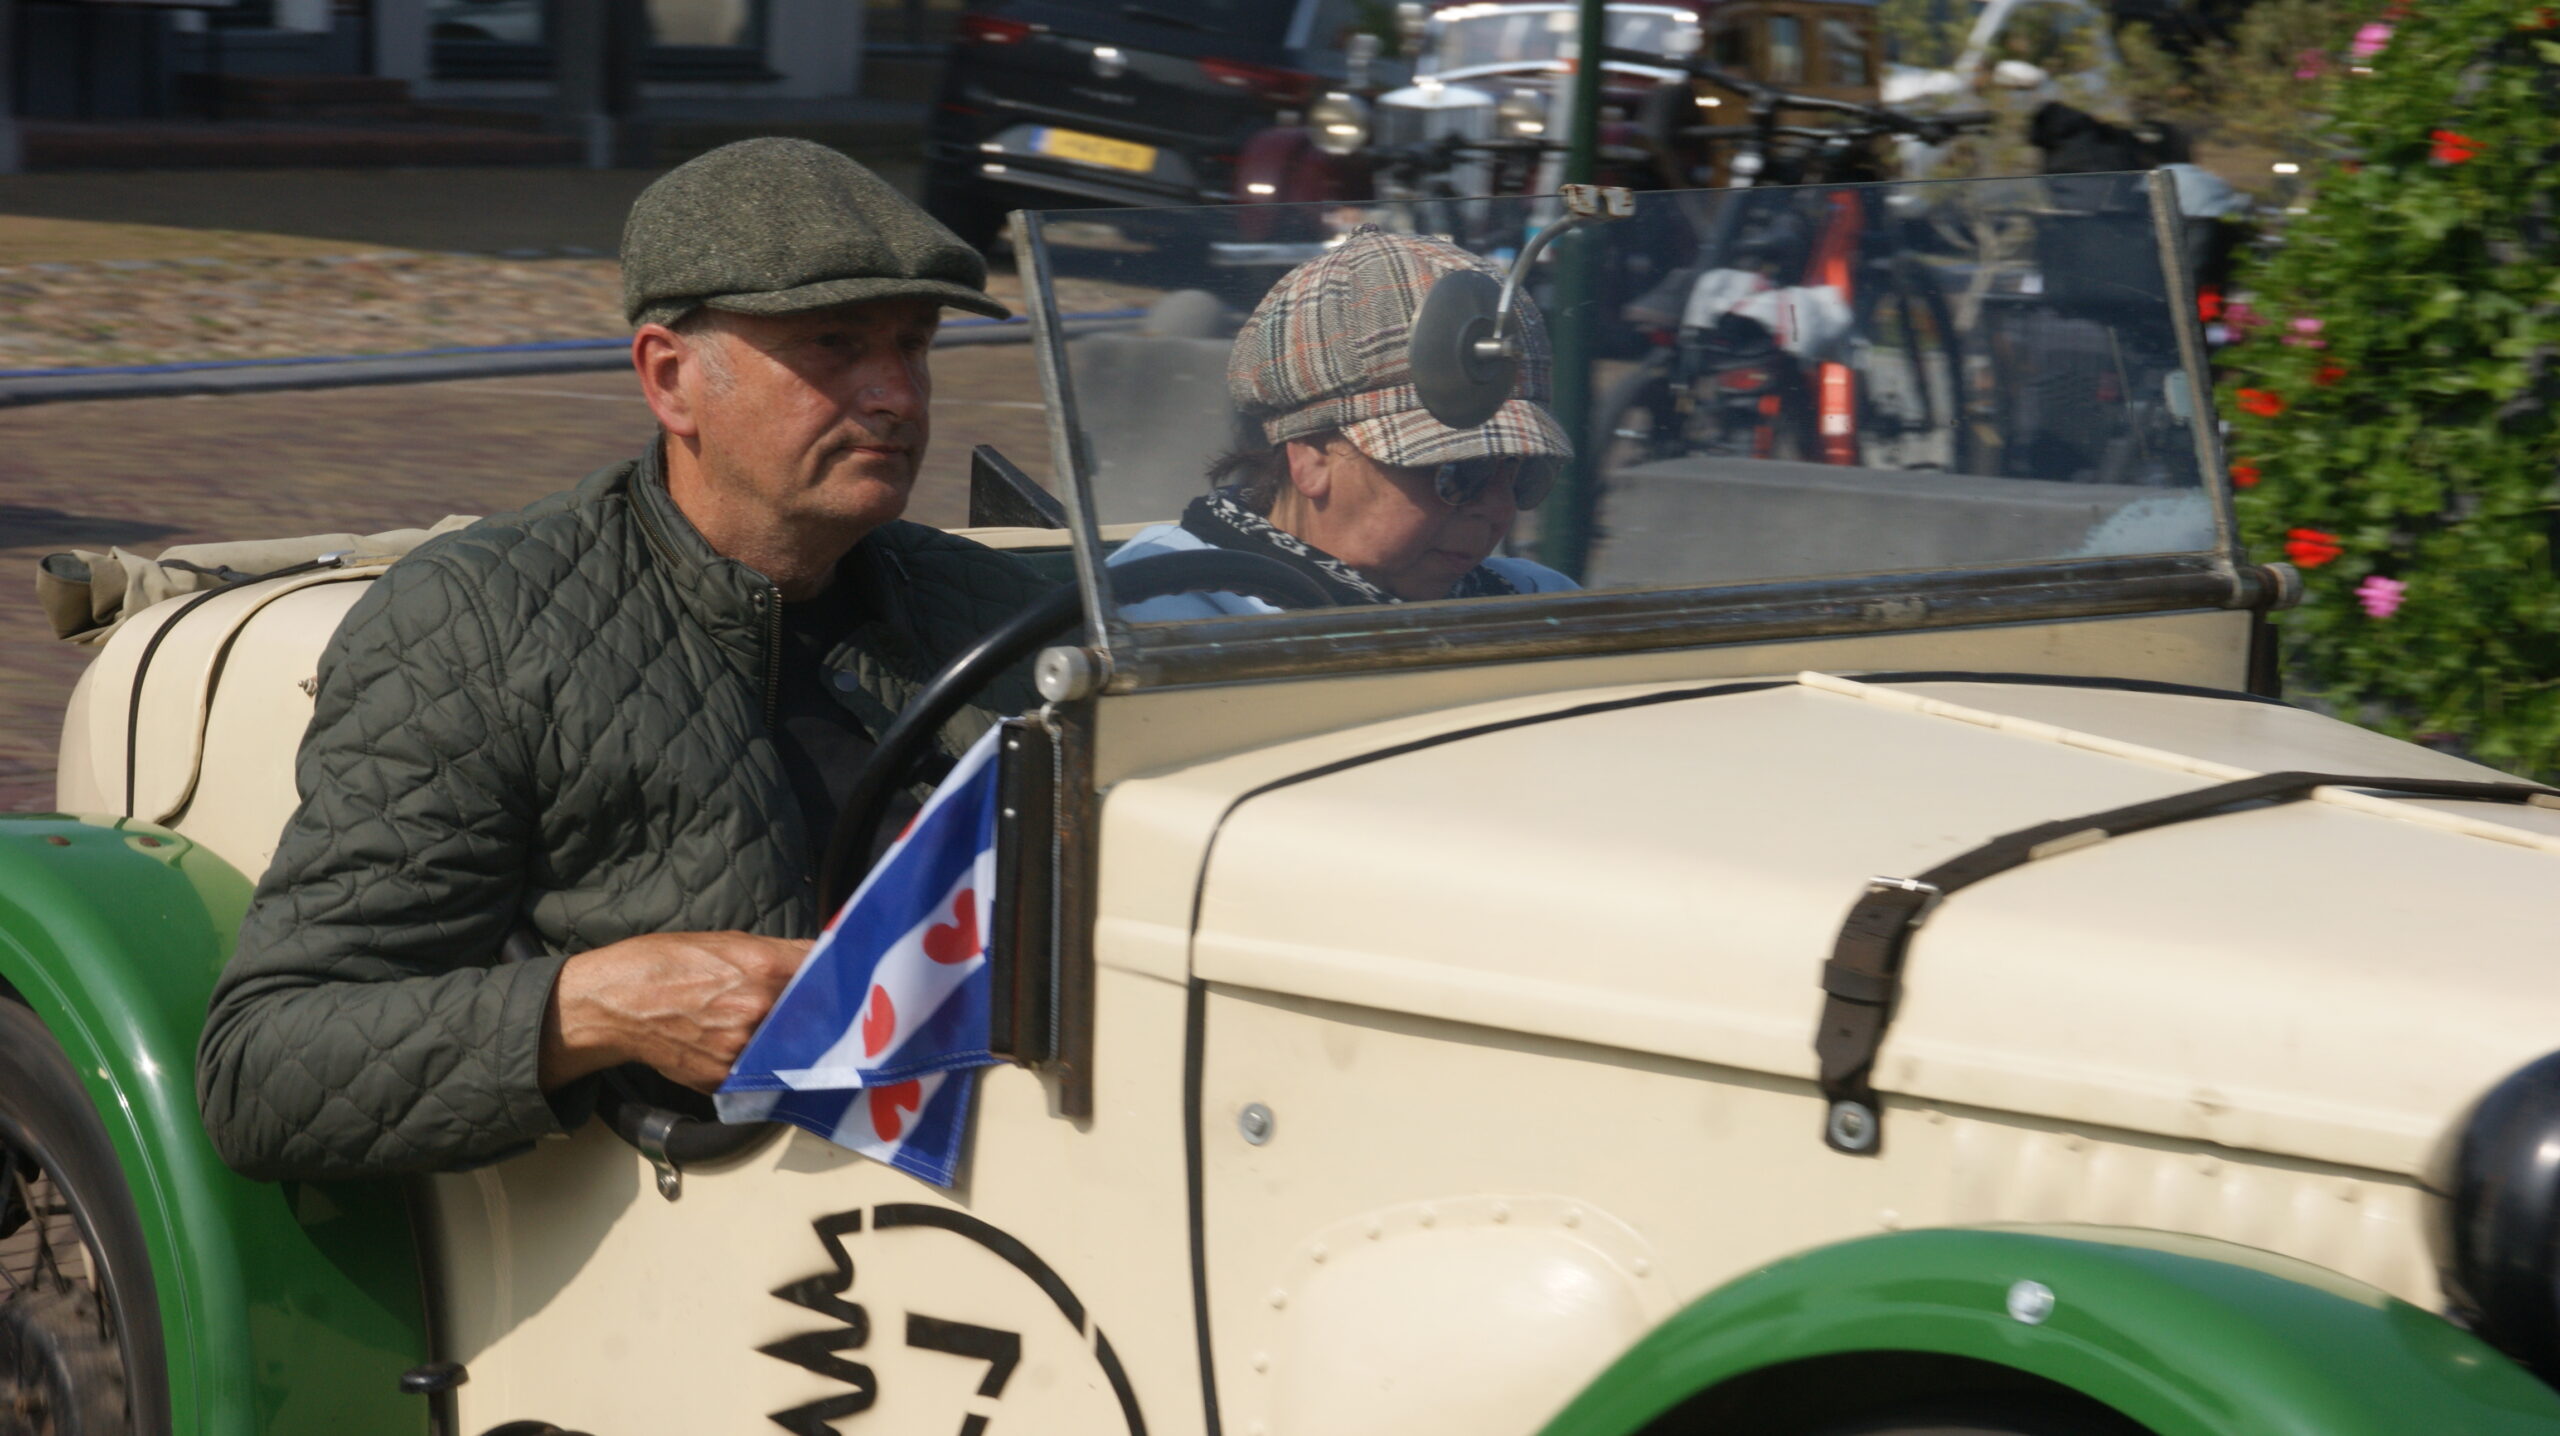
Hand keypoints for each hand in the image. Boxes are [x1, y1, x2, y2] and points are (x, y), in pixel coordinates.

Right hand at [539, 931, 811, 1092]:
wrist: (616, 1004)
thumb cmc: (666, 963)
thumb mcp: (728, 941)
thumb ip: (782, 952)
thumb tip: (825, 956)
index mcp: (764, 970)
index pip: (827, 978)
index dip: (838, 983)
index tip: (846, 988)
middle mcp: (758, 1012)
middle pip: (814, 1017)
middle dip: (818, 1015)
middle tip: (820, 1013)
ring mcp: (742, 1051)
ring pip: (789, 1049)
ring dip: (791, 1043)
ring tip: (777, 1031)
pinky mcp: (726, 1080)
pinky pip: (761, 1074)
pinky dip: (762, 1063)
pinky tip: (749, 1049)